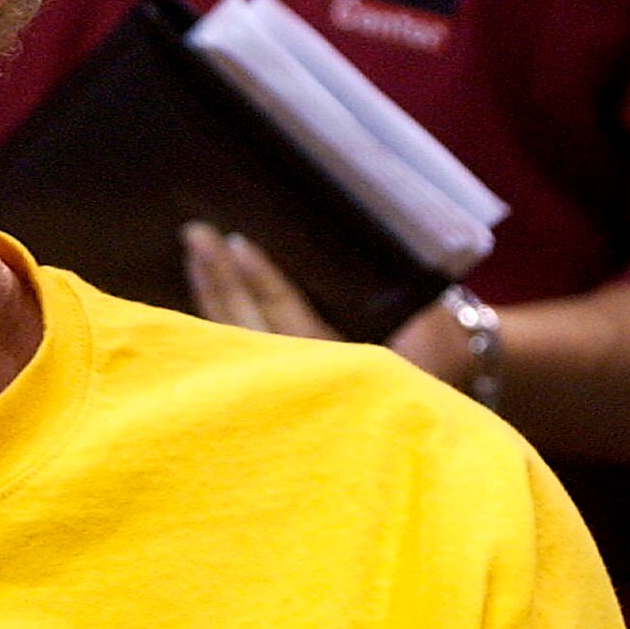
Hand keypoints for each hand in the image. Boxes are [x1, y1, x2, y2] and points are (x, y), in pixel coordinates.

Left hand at [181, 225, 477, 387]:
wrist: (435, 397)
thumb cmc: (431, 349)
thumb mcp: (424, 323)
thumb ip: (387, 290)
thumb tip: (353, 231)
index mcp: (344, 364)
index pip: (291, 316)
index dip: (263, 280)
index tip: (238, 244)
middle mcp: (307, 382)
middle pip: (250, 328)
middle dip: (222, 280)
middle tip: (197, 234)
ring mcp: (285, 391)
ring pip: (234, 342)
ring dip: (211, 295)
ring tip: (194, 252)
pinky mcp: (274, 389)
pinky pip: (234, 352)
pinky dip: (216, 316)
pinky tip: (204, 285)